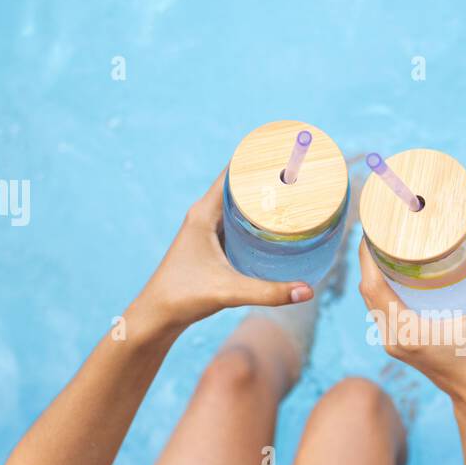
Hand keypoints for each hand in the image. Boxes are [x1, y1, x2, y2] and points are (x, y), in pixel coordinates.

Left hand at [136, 172, 312, 330]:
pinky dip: (254, 217)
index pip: (232, 173)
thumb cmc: (183, 297)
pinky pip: (236, 221)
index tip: (283, 148)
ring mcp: (206, 229)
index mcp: (203, 213)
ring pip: (237, 203)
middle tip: (299, 171)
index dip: (256, 158)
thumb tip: (308, 292)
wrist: (156, 316)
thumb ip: (269, 292)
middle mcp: (204, 215)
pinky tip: (274, 223)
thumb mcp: (229, 292)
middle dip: (265, 175)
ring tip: (293, 191)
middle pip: (238, 184)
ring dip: (260, 196)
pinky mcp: (209, 244)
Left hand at [357, 230, 465, 410]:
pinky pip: (379, 308)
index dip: (366, 255)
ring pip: (370, 300)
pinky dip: (380, 286)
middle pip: (366, 290)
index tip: (374, 227)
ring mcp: (393, 343)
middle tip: (382, 225)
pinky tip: (391, 267)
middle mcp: (394, 338)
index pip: (373, 286)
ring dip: (372, 271)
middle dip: (368, 256)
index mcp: (409, 332)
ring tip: (384, 240)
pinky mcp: (398, 343)